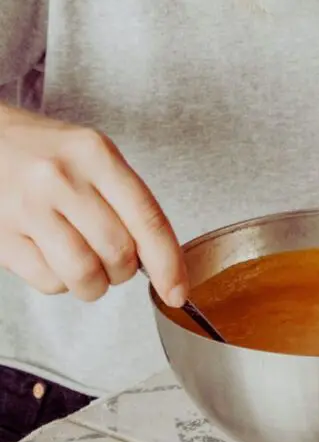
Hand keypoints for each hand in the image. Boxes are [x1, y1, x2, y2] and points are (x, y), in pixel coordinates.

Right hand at [0, 103, 187, 306]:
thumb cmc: (50, 151)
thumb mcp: (94, 154)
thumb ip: (127, 197)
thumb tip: (160, 258)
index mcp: (95, 153)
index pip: (146, 217)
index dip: (168, 261)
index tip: (177, 290)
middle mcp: (61, 179)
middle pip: (118, 252)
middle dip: (125, 270)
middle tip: (118, 260)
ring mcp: (27, 209)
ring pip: (83, 274)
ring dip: (96, 284)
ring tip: (89, 265)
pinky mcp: (2, 238)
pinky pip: (48, 282)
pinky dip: (61, 283)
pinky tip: (57, 258)